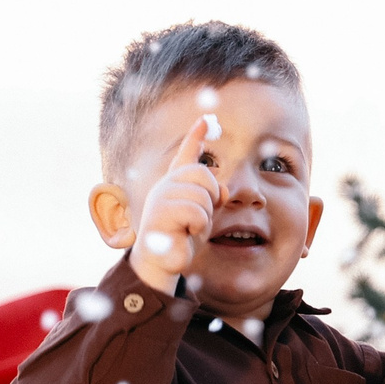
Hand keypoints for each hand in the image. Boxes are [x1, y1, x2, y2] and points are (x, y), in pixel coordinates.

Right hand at [128, 116, 222, 292]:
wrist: (163, 262)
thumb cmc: (183, 237)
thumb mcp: (204, 214)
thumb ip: (214, 197)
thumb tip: (225, 188)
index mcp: (177, 183)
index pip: (186, 154)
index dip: (195, 137)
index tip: (205, 121)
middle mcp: (167, 185)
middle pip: (203, 174)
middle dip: (210, 196)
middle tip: (200, 217)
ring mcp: (161, 197)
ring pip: (201, 195)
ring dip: (204, 216)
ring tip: (190, 228)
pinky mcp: (159, 213)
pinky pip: (195, 212)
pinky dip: (198, 226)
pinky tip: (186, 233)